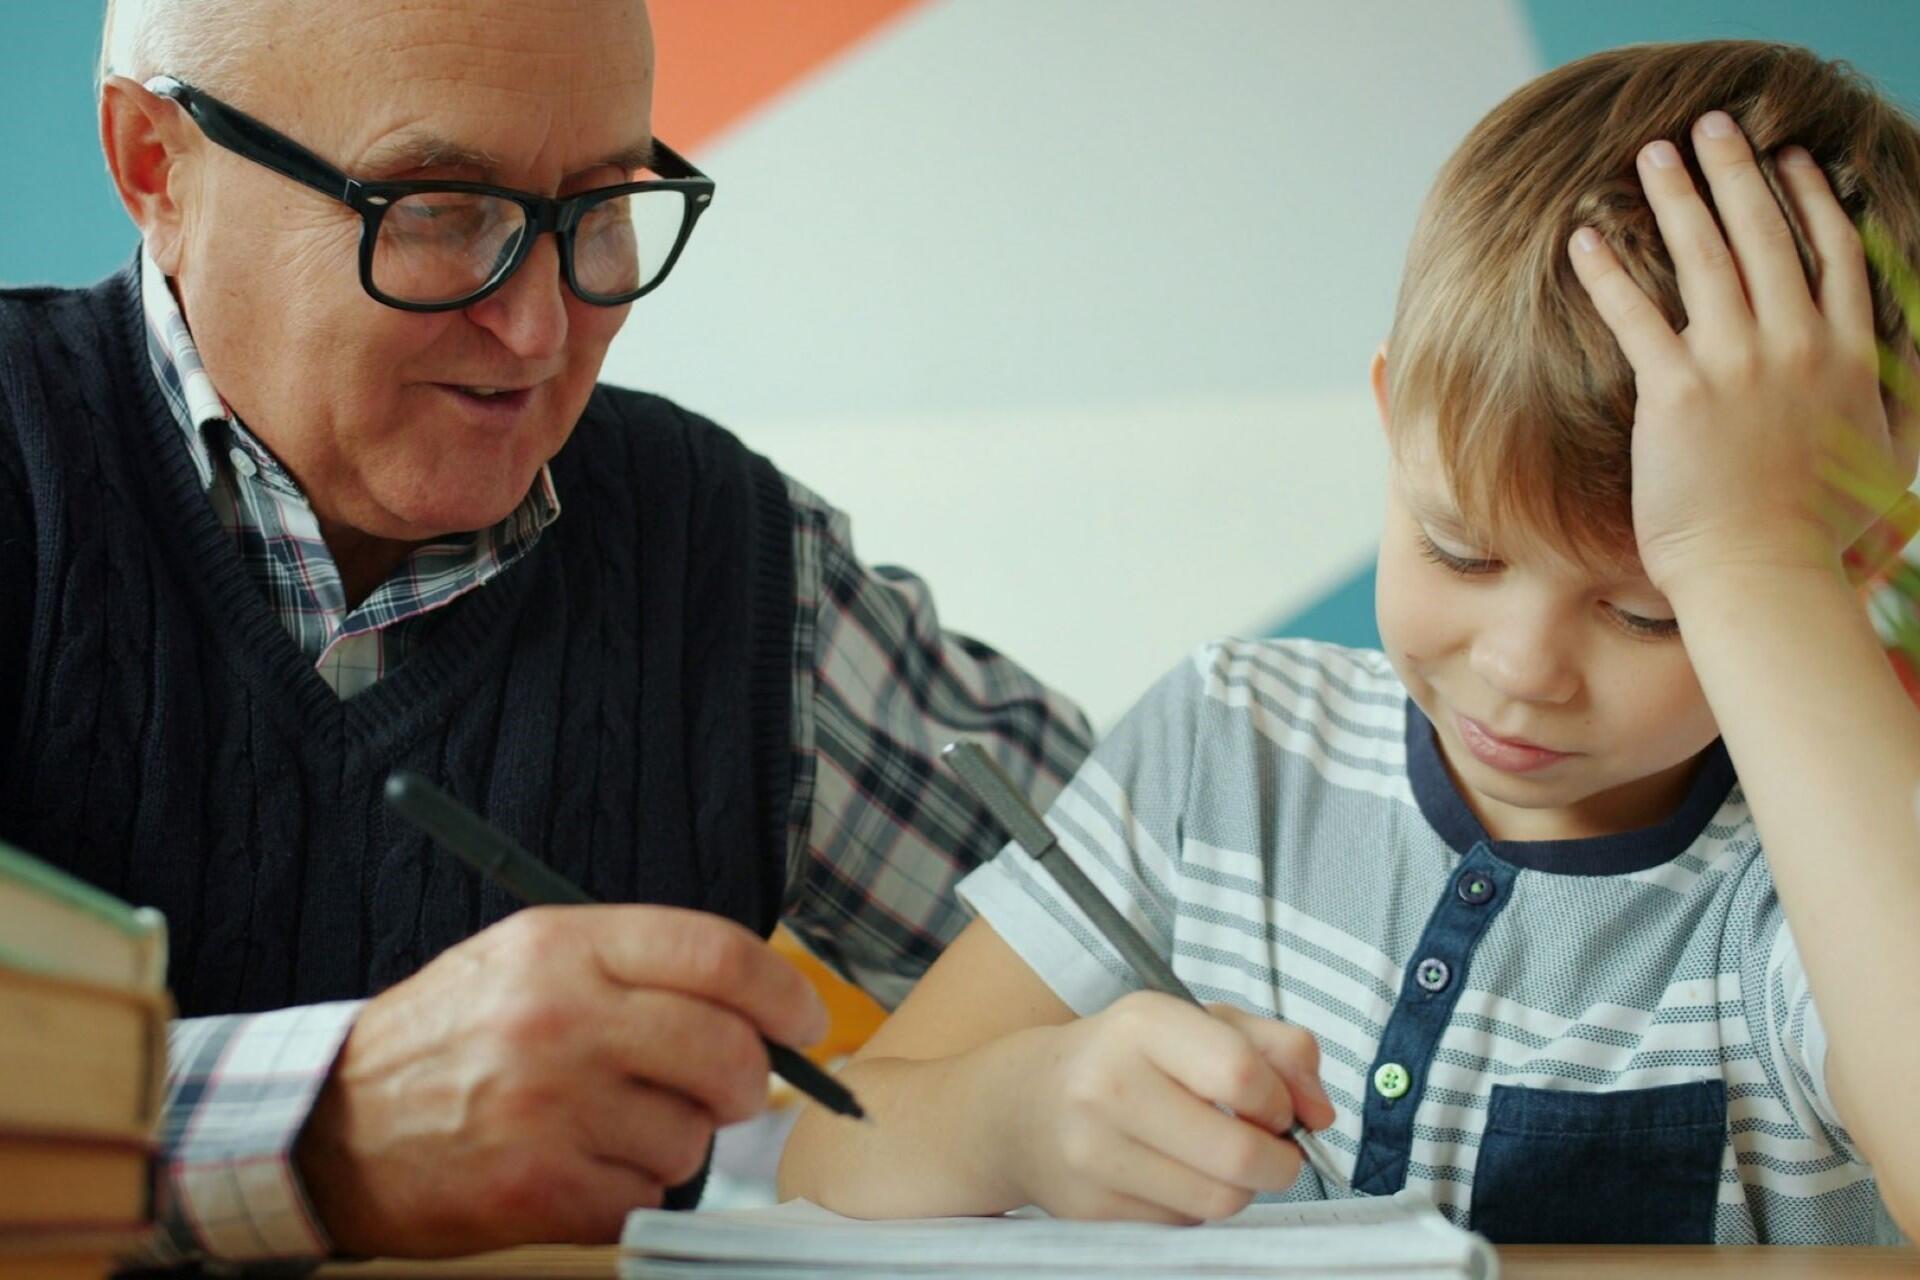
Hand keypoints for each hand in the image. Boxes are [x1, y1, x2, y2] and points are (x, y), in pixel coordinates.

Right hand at [295, 905, 826, 1255]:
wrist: (333, 1128)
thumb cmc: (449, 1039)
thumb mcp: (528, 957)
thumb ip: (636, 968)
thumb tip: (758, 1007)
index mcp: (562, 946)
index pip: (717, 955)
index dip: (782, 992)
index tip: (804, 1021)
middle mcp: (560, 1019)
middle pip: (726, 1050)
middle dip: (750, 1080)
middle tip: (732, 1089)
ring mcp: (550, 1108)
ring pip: (693, 1136)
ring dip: (676, 1141)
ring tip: (610, 1126)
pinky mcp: (541, 1189)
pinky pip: (648, 1197)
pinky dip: (632, 1192)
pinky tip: (580, 1167)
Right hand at [1003, 992, 1334, 1223]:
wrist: (1022, 1103)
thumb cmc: (1127, 1056)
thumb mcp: (1198, 1024)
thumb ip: (1277, 1048)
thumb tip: (1322, 1112)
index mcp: (1143, 1025)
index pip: (1243, 1075)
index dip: (1282, 1101)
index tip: (1276, 1106)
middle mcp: (1109, 1085)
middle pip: (1240, 1155)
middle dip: (1279, 1160)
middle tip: (1270, 1146)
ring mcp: (1094, 1152)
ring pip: (1219, 1201)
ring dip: (1240, 1187)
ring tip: (1219, 1158)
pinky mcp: (1089, 1207)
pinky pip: (1183, 1224)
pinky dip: (1195, 1205)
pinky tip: (1172, 1174)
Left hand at [1569, 110, 1919, 598]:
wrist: (1765, 575)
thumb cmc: (1819, 537)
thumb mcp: (1885, 459)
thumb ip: (1891, 405)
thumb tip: (1901, 379)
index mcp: (1849, 357)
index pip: (1833, 256)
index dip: (1809, 201)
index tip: (1792, 162)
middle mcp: (1797, 346)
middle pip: (1766, 236)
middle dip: (1737, 173)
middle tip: (1712, 127)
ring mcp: (1737, 365)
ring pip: (1704, 258)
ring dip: (1675, 197)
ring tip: (1650, 155)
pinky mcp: (1675, 392)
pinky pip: (1635, 315)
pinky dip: (1607, 272)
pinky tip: (1583, 237)